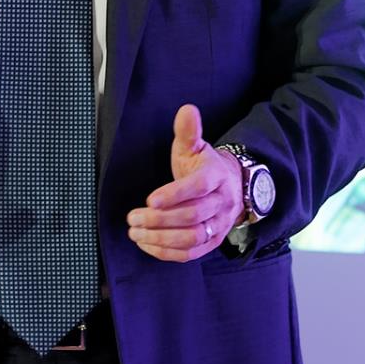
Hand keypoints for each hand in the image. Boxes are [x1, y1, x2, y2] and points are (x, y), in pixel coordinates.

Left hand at [126, 104, 243, 262]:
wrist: (231, 187)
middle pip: (192, 215)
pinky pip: (190, 254)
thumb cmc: (204, 166)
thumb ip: (188, 131)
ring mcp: (218, 225)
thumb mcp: (196, 147)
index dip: (174, 195)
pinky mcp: (212, 242)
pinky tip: (146, 244)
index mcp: (216, 177)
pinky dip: (166, 252)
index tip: (150, 200)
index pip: (198, 187)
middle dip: (159, 219)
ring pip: (192, 238)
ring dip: (160, 238)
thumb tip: (186, 110)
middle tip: (133, 217)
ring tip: (135, 232)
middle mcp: (221, 203)